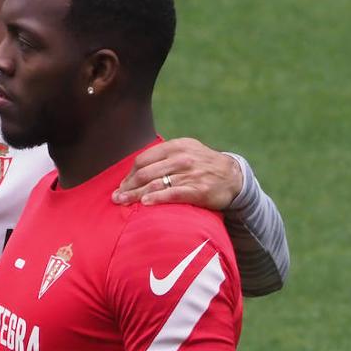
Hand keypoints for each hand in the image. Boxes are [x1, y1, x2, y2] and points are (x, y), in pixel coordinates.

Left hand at [112, 138, 243, 210]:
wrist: (234, 176)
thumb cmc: (203, 165)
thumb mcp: (186, 151)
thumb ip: (164, 157)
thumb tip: (137, 169)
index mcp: (176, 146)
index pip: (144, 159)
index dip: (130, 174)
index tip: (121, 185)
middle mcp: (182, 158)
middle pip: (146, 172)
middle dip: (128, 186)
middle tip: (116, 197)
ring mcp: (190, 173)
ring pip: (156, 184)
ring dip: (136, 195)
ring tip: (123, 202)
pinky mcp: (198, 189)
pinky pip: (173, 194)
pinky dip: (157, 198)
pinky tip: (144, 204)